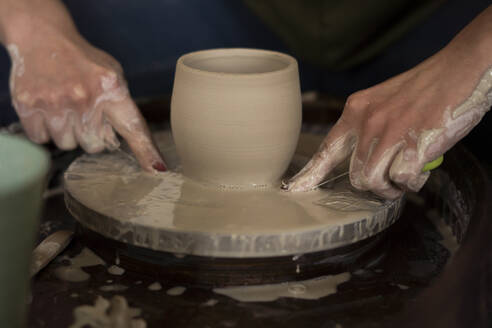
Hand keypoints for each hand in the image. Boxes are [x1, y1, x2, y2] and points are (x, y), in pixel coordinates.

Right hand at [4, 6, 165, 171]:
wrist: (42, 37)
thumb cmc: (83, 61)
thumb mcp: (112, 75)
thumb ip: (120, 107)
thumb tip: (134, 146)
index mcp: (112, 88)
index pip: (134, 126)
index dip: (146, 151)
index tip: (157, 169)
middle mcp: (85, 97)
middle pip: (94, 146)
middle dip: (90, 134)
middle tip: (83, 112)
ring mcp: (56, 102)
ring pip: (67, 145)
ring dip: (67, 132)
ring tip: (64, 107)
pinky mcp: (29, 106)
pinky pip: (41, 139)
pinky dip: (44, 129)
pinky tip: (47, 108)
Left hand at [285, 9, 491, 197]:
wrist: (458, 68)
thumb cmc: (424, 88)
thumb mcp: (384, 101)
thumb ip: (369, 127)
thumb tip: (364, 160)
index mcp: (355, 110)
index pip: (326, 149)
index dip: (310, 174)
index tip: (294, 189)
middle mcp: (366, 122)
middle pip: (353, 176)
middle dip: (372, 186)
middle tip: (391, 182)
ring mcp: (388, 132)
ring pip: (372, 181)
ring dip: (390, 188)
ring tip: (405, 178)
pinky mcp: (413, 142)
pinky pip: (402, 179)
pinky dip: (412, 181)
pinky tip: (421, 169)